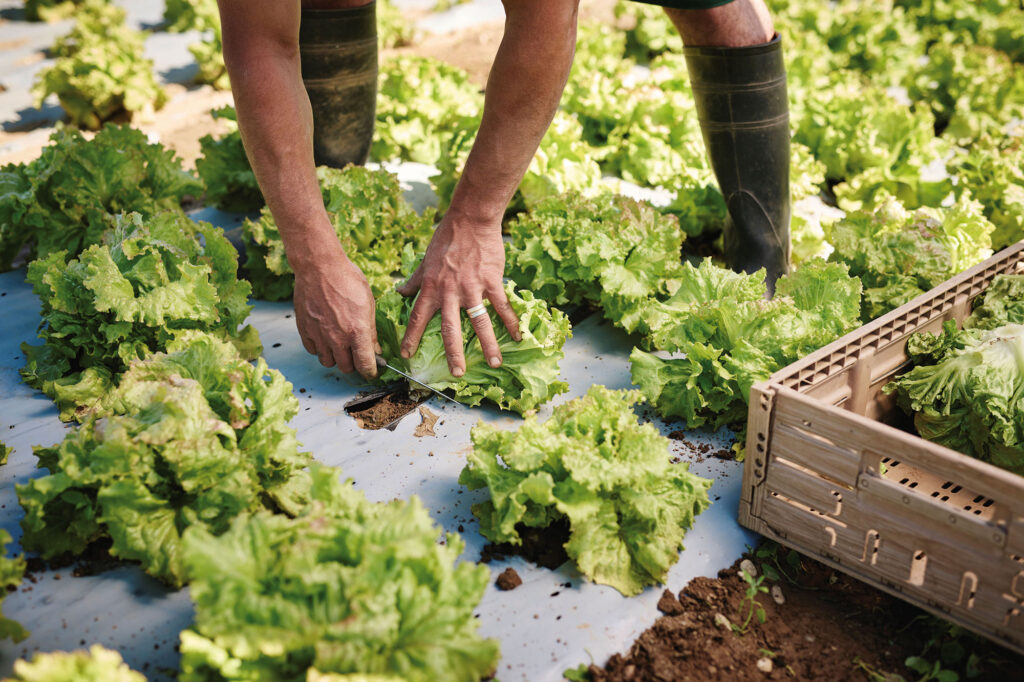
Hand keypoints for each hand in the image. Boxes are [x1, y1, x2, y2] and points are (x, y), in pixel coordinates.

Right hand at [293, 246, 379, 378]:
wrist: (319, 267)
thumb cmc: (347, 280)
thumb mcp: (368, 303)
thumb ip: (371, 331)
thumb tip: (375, 349)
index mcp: (357, 332)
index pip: (365, 365)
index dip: (370, 371)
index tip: (372, 371)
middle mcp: (337, 338)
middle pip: (346, 367)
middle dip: (354, 364)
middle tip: (356, 354)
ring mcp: (319, 335)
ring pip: (328, 362)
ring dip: (336, 358)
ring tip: (340, 346)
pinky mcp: (305, 330)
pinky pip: (313, 351)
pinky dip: (320, 349)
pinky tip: (325, 338)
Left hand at [397, 216, 519, 375]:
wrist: (470, 220)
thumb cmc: (446, 238)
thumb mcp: (425, 260)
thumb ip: (415, 280)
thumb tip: (400, 291)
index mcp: (431, 288)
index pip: (417, 317)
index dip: (411, 337)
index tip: (406, 355)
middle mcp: (450, 292)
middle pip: (451, 329)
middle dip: (453, 354)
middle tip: (457, 374)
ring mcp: (472, 288)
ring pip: (480, 322)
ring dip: (488, 345)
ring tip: (495, 363)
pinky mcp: (491, 281)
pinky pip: (502, 306)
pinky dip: (510, 322)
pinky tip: (517, 337)